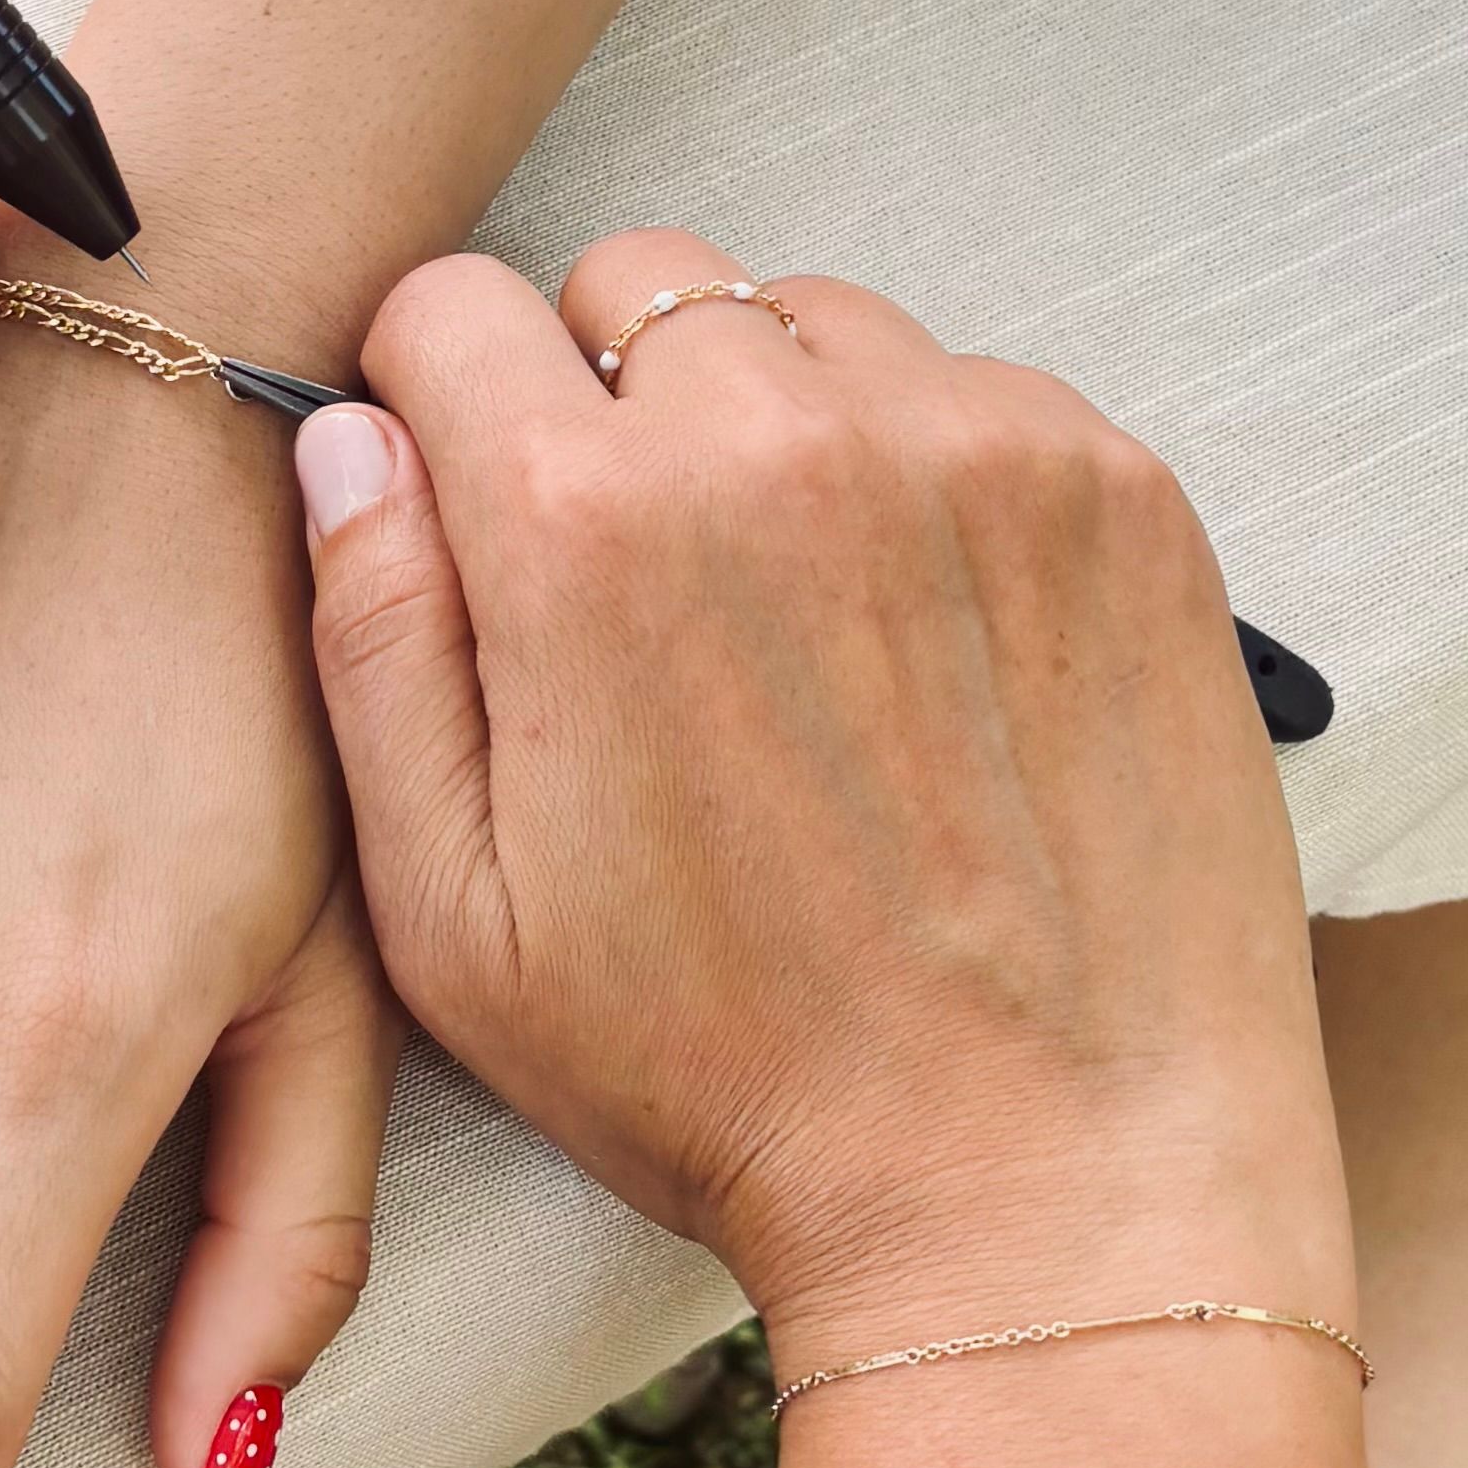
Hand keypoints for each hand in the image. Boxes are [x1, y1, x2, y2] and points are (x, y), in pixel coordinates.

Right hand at [294, 225, 1348, 1356]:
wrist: (1050, 1180)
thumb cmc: (736, 1083)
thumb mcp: (455, 916)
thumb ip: (374, 642)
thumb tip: (352, 441)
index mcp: (582, 526)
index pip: (456, 308)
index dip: (444, 404)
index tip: (479, 499)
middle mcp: (779, 437)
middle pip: (639, 286)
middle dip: (610, 400)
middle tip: (645, 587)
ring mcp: (973, 446)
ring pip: (812, 323)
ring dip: (780, 423)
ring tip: (801, 623)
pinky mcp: (1115, 489)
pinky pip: (976, 389)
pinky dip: (934, 476)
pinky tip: (928, 647)